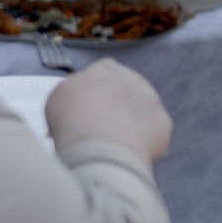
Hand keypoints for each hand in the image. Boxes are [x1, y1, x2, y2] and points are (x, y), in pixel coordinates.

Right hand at [44, 58, 173, 161]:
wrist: (100, 144)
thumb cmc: (73, 121)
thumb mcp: (58, 98)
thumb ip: (73, 93)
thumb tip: (76, 100)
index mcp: (106, 69)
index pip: (100, 81)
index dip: (89, 101)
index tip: (81, 116)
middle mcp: (133, 80)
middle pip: (122, 98)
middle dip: (111, 115)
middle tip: (96, 135)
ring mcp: (151, 101)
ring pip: (138, 116)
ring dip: (128, 130)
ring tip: (110, 147)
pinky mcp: (163, 123)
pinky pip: (152, 136)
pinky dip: (141, 146)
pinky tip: (126, 153)